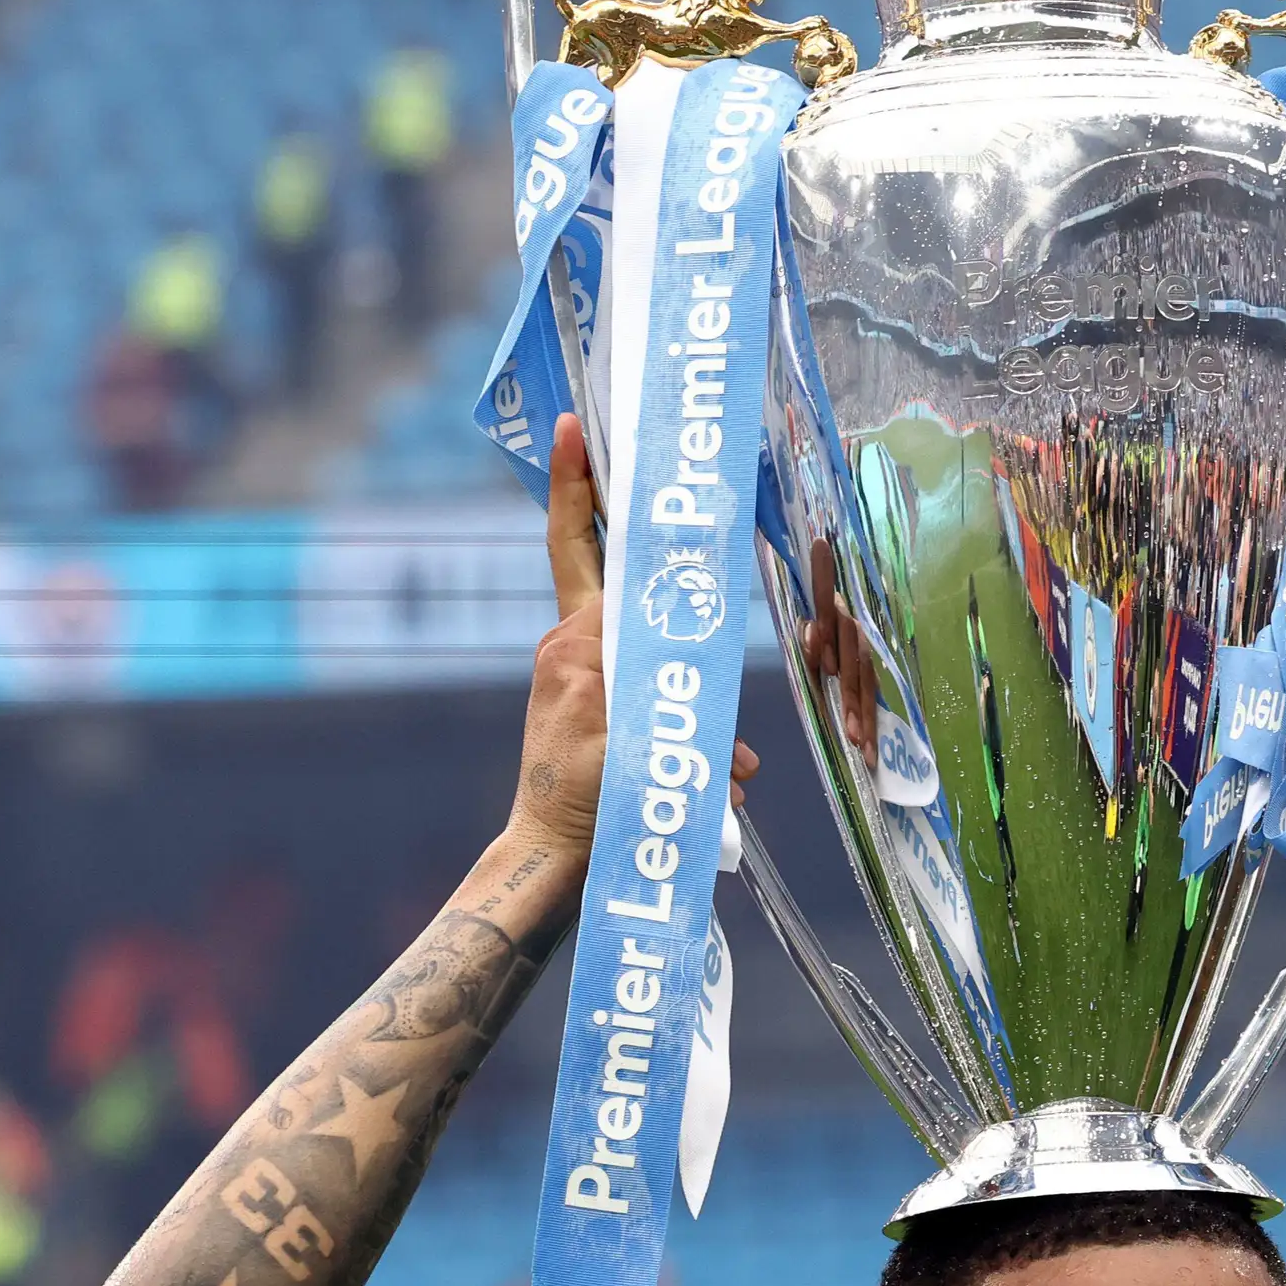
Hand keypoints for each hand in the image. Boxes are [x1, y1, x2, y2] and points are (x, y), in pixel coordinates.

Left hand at [506, 415, 756, 860]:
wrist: (557, 861)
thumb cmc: (582, 801)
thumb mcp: (621, 729)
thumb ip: (652, 676)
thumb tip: (686, 651)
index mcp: (576, 640)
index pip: (576, 545)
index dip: (575, 482)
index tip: (571, 424)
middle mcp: (579, 648)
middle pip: (626, 579)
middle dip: (658, 557)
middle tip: (673, 487)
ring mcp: (590, 680)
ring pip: (661, 654)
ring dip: (698, 700)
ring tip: (726, 764)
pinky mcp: (604, 712)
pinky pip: (660, 700)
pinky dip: (698, 737)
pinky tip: (727, 781)